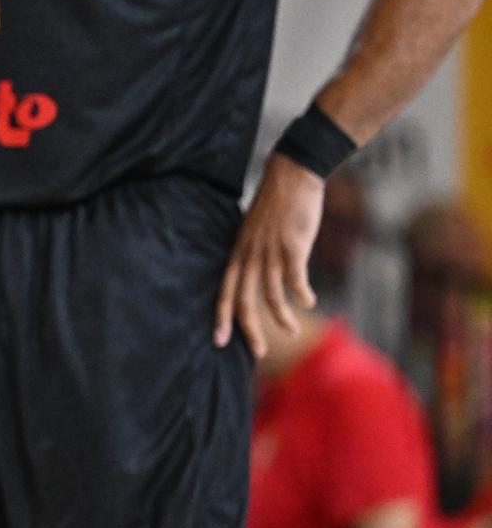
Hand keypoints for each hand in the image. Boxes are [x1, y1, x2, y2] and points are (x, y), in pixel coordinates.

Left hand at [214, 153, 324, 355]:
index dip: (221, 316)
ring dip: (281, 316)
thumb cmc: (278, 206)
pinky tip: (308, 302)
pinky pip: (294, 277)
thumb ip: (258, 255)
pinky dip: (301, 294)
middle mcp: (250, 254)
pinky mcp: (291, 244)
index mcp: (240, 252)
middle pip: (242, 298)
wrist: (291, 176)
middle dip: (248, 328)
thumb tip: (263, 277)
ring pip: (269, 293)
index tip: (218, 340)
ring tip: (291, 330)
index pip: (225, 289)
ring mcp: (269, 250)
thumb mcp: (259, 233)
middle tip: (258, 351)